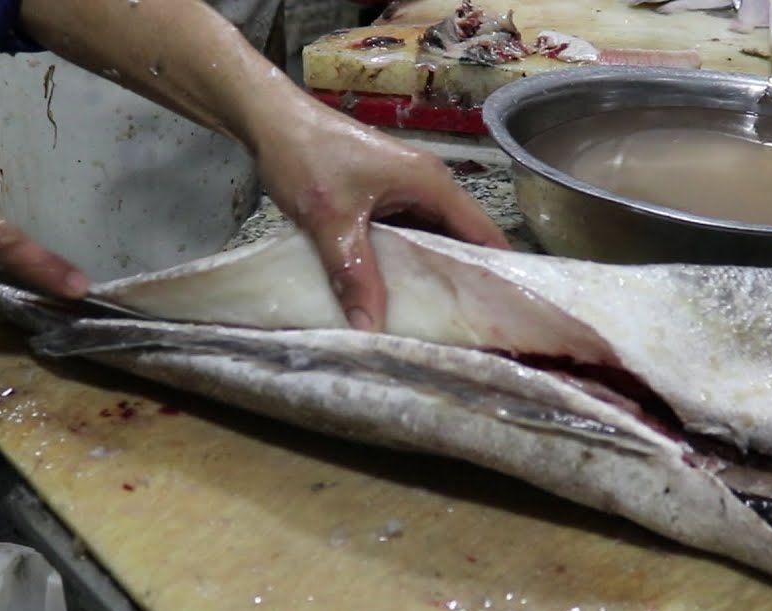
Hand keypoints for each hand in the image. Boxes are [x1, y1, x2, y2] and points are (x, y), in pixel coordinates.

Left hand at [253, 106, 510, 331]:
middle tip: (468, 326)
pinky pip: (407, 233)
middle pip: (460, 238)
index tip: (500, 311)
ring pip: (431, 238)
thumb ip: (354, 274)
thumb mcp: (331, 222)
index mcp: (430, 183)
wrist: (270, 121)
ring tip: (439, 316)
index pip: (481, 232)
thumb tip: (368, 327)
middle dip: (463, 278)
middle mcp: (427, 185)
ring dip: (432, 271)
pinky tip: (399, 291)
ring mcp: (405, 189)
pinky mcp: (384, 195)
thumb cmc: (307, 158)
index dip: (495, 271)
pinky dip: (407, 260)